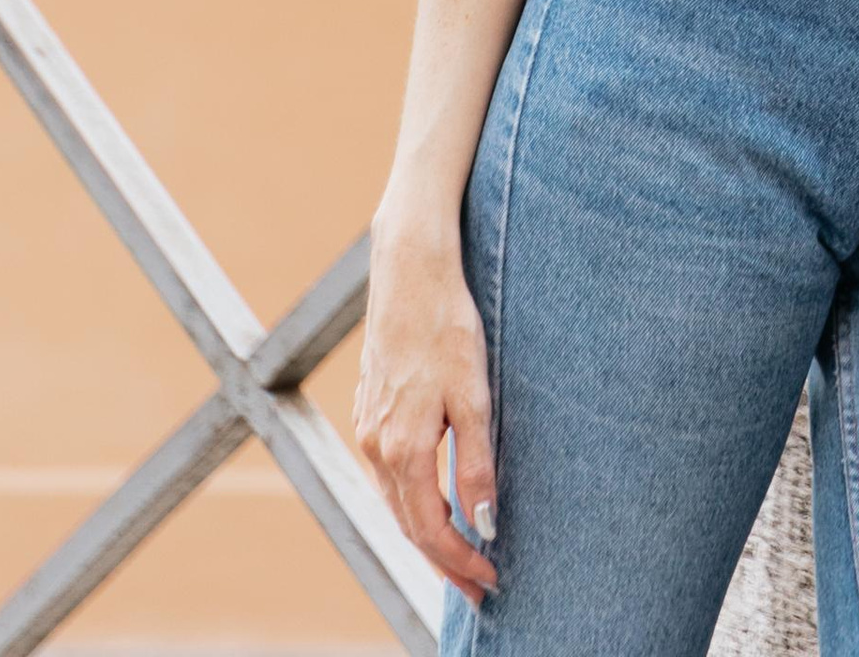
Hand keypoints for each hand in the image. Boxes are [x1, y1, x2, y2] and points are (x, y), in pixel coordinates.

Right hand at [356, 212, 499, 600]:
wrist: (409, 269)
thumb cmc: (447, 326)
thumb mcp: (474, 394)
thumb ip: (476, 462)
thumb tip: (484, 524)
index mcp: (402, 449)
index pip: (431, 530)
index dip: (460, 563)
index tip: (490, 582)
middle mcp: (376, 448)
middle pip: (409, 525)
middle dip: (444, 562)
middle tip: (479, 588)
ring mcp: (367, 429)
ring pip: (395, 503)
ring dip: (426, 535)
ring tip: (459, 558)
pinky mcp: (369, 410)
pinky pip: (387, 477)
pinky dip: (410, 503)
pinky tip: (432, 503)